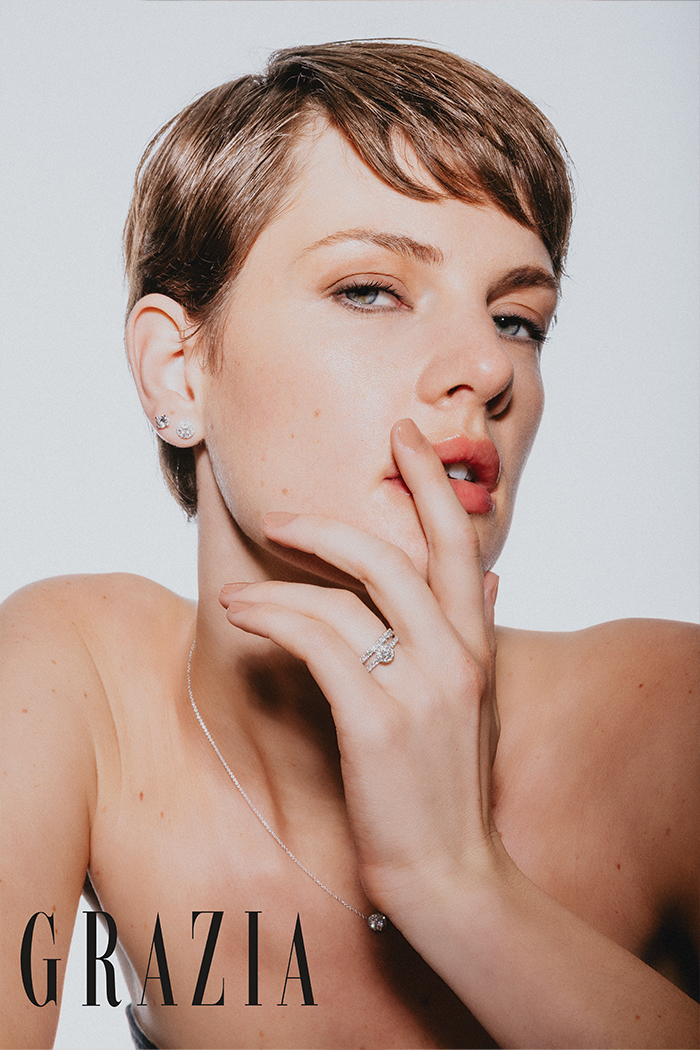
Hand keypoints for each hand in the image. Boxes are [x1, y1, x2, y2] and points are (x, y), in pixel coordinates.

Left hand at [219, 419, 503, 922]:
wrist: (451, 870)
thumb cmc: (452, 783)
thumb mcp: (480, 702)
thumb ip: (481, 634)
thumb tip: (491, 580)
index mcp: (477, 643)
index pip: (458, 543)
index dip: (431, 483)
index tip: (404, 437)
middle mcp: (455, 654)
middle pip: (395, 555)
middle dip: (334, 521)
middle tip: (280, 512)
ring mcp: (419, 687)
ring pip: (345, 596)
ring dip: (282, 580)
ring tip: (239, 586)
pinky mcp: (377, 721)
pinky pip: (319, 642)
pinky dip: (275, 616)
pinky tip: (242, 613)